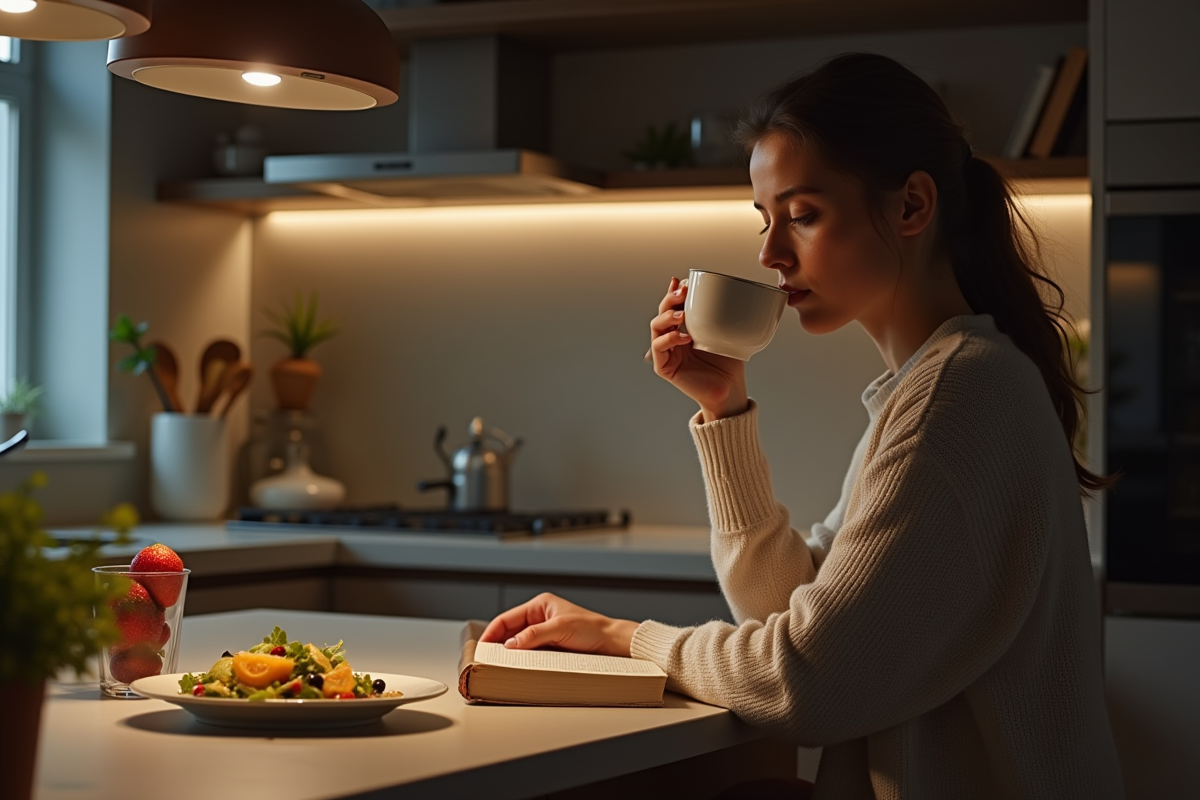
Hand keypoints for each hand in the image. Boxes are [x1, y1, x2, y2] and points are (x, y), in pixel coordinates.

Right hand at [479, 593, 638, 656]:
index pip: (507, 618)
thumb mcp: (560, 628)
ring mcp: (544, 633)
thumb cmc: (592, 629)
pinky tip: (517, 666)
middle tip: (486, 658)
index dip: (492, 632)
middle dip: (498, 643)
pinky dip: (521, 659)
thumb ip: (534, 635)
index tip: (482, 646)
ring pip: (518, 643)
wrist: (611, 643)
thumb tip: (510, 644)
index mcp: (540, 605)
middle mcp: (540, 617)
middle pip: (510, 631)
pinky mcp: (550, 646)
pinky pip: (530, 652)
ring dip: (510, 652)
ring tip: (498, 663)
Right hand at [649, 277, 749, 420]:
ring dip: (667, 317)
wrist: (729, 389)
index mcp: (685, 328)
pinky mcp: (665, 367)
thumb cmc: (728, 363)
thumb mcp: (725, 332)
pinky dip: (669, 339)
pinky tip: (684, 337)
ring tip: (682, 315)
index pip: (674, 306)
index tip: (683, 281)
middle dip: (670, 299)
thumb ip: (721, 314)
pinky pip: (659, 349)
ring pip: (656, 327)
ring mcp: (667, 352)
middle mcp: (673, 338)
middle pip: (663, 312)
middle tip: (682, 292)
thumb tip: (730, 292)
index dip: (674, 292)